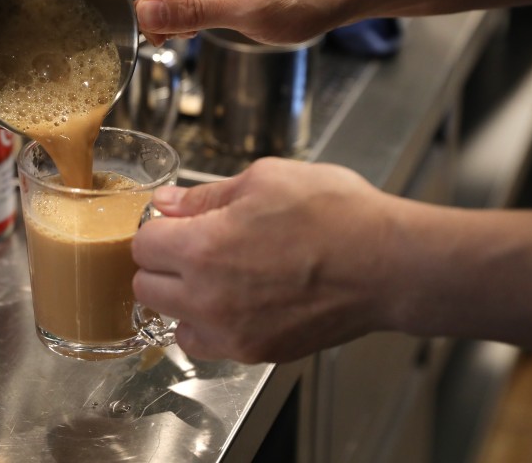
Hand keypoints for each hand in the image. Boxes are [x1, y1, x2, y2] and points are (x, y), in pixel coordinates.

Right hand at [114, 0, 354, 46]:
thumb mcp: (248, 8)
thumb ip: (192, 8)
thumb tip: (143, 12)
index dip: (136, 5)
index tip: (157, 34)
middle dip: (146, 9)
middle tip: (176, 35)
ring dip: (160, 9)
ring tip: (194, 26)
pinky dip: (172, 5)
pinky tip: (196, 18)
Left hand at [132, 157, 404, 362]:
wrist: (389, 264)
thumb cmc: (337, 214)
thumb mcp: (265, 180)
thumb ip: (205, 197)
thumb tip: (167, 203)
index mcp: (203, 248)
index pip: (142, 245)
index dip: (159, 228)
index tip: (176, 223)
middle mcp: (208, 298)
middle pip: (146, 286)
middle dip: (162, 263)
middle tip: (193, 246)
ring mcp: (231, 332)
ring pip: (172, 321)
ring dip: (181, 299)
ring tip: (216, 276)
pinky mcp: (256, 352)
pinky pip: (207, 345)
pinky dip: (210, 326)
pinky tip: (235, 301)